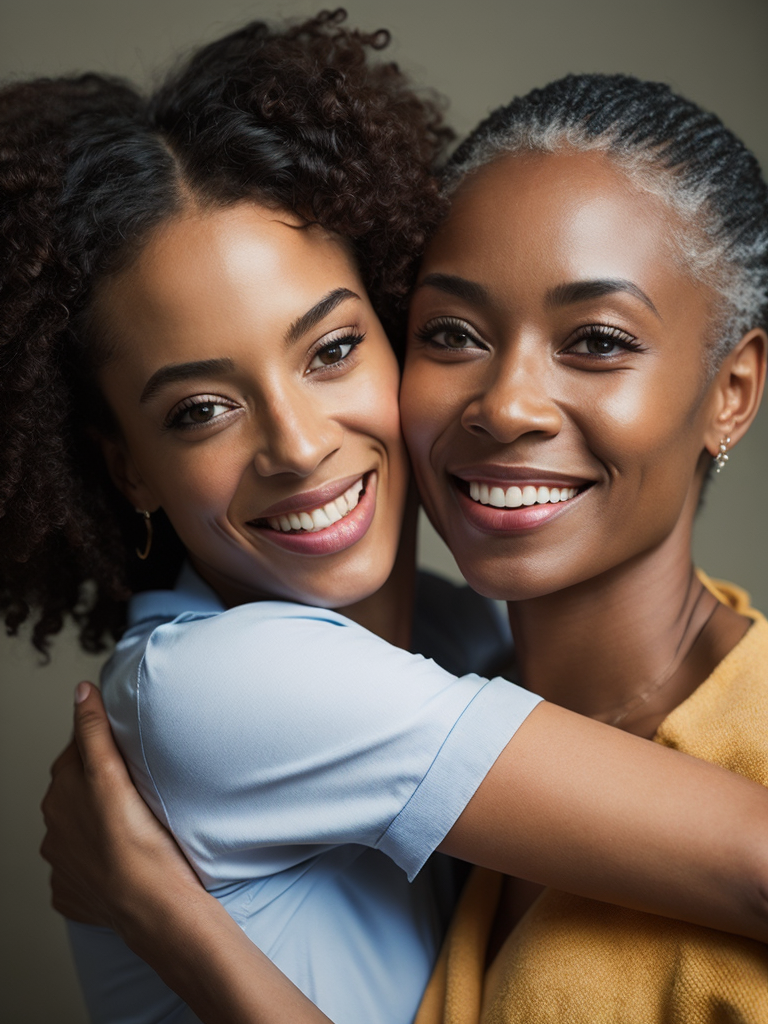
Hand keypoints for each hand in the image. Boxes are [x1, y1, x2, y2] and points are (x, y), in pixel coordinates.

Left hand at [40, 682, 201, 933]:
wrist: (154, 906)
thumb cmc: (140, 842)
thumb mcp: (113, 774)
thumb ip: (94, 730)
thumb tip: (81, 691)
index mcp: (60, 794)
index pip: (77, 751)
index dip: (104, 746)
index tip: (129, 751)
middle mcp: (54, 828)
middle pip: (77, 791)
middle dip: (100, 785)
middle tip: (137, 786)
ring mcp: (63, 864)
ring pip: (80, 829)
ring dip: (99, 822)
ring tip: (134, 823)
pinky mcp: (75, 893)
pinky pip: (84, 868)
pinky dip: (99, 860)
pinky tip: (124, 857)